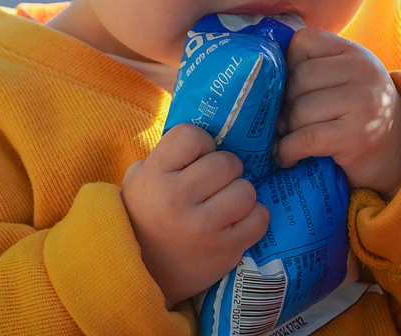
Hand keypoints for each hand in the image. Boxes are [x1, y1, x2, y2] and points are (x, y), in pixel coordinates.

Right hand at [121, 123, 269, 306]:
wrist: (143, 271)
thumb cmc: (146, 214)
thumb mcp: (141, 176)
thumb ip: (169, 153)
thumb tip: (212, 131)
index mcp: (154, 175)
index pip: (192, 136)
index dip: (201, 143)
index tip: (197, 158)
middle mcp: (177, 199)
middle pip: (227, 162)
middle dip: (226, 169)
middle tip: (215, 182)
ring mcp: (203, 227)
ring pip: (246, 189)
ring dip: (240, 194)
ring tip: (226, 202)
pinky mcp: (225, 250)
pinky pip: (259, 218)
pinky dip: (253, 217)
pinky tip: (237, 220)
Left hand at [275, 28, 400, 199]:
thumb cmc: (360, 115)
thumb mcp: (346, 80)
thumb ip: (316, 68)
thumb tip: (262, 79)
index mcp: (354, 53)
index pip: (303, 42)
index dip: (288, 66)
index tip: (290, 88)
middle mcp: (362, 71)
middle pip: (298, 80)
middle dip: (284, 104)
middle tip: (285, 121)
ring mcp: (362, 102)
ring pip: (299, 110)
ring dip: (287, 130)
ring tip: (289, 138)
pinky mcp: (356, 135)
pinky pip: (305, 139)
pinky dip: (288, 151)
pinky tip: (287, 157)